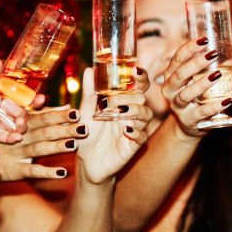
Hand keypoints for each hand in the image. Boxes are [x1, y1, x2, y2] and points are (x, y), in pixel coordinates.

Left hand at [0, 60, 32, 143]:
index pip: (15, 95)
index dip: (29, 98)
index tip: (40, 100)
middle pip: (13, 114)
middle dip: (22, 116)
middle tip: (23, 118)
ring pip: (5, 127)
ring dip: (15, 130)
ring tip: (19, 132)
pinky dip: (1, 139)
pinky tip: (9, 140)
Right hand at [0, 106, 86, 181]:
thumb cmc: (3, 137)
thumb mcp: (19, 122)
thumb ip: (43, 113)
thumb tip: (66, 106)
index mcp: (23, 124)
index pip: (44, 118)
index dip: (59, 115)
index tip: (77, 112)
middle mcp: (21, 137)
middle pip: (45, 132)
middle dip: (64, 129)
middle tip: (83, 128)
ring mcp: (17, 153)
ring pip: (39, 149)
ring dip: (56, 147)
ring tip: (73, 145)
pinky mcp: (15, 170)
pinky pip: (32, 171)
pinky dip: (47, 172)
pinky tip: (62, 173)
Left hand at [76, 68, 153, 184]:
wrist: (86, 161)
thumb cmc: (87, 134)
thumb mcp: (85, 113)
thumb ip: (89, 93)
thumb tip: (89, 70)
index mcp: (121, 101)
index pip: (138, 85)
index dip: (141, 78)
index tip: (134, 72)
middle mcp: (130, 113)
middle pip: (141, 98)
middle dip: (127, 97)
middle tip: (108, 104)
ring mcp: (134, 128)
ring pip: (146, 114)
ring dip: (134, 111)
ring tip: (119, 113)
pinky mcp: (134, 144)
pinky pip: (142, 135)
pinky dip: (136, 131)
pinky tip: (126, 131)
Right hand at [161, 38, 231, 137]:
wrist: (189, 124)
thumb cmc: (197, 96)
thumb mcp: (204, 80)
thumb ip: (223, 70)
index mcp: (172, 75)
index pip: (178, 58)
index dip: (189, 48)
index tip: (204, 40)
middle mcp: (170, 89)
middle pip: (180, 74)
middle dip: (196, 63)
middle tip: (212, 54)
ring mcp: (178, 106)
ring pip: (186, 94)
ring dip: (202, 83)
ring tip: (218, 74)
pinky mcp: (188, 120)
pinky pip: (201, 113)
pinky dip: (214, 106)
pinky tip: (227, 100)